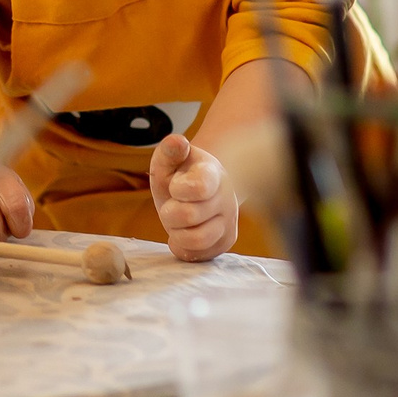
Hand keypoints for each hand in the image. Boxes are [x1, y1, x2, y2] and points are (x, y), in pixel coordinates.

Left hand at [149, 134, 237, 260]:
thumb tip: (177, 142)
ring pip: (198, 239)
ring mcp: (229, 220)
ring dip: (177, 232)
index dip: (179, 190)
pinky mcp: (225, 240)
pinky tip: (182, 233)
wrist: (197, 190)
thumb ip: (168, 151)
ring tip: (176, 222)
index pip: (200, 186)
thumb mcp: (169, 161)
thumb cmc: (179, 174)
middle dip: (170, 213)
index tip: (174, 186)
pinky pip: (200, 254)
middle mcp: (226, 197)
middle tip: (171, 206)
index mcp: (212, 173)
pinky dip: (184, 247)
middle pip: (190, 216)